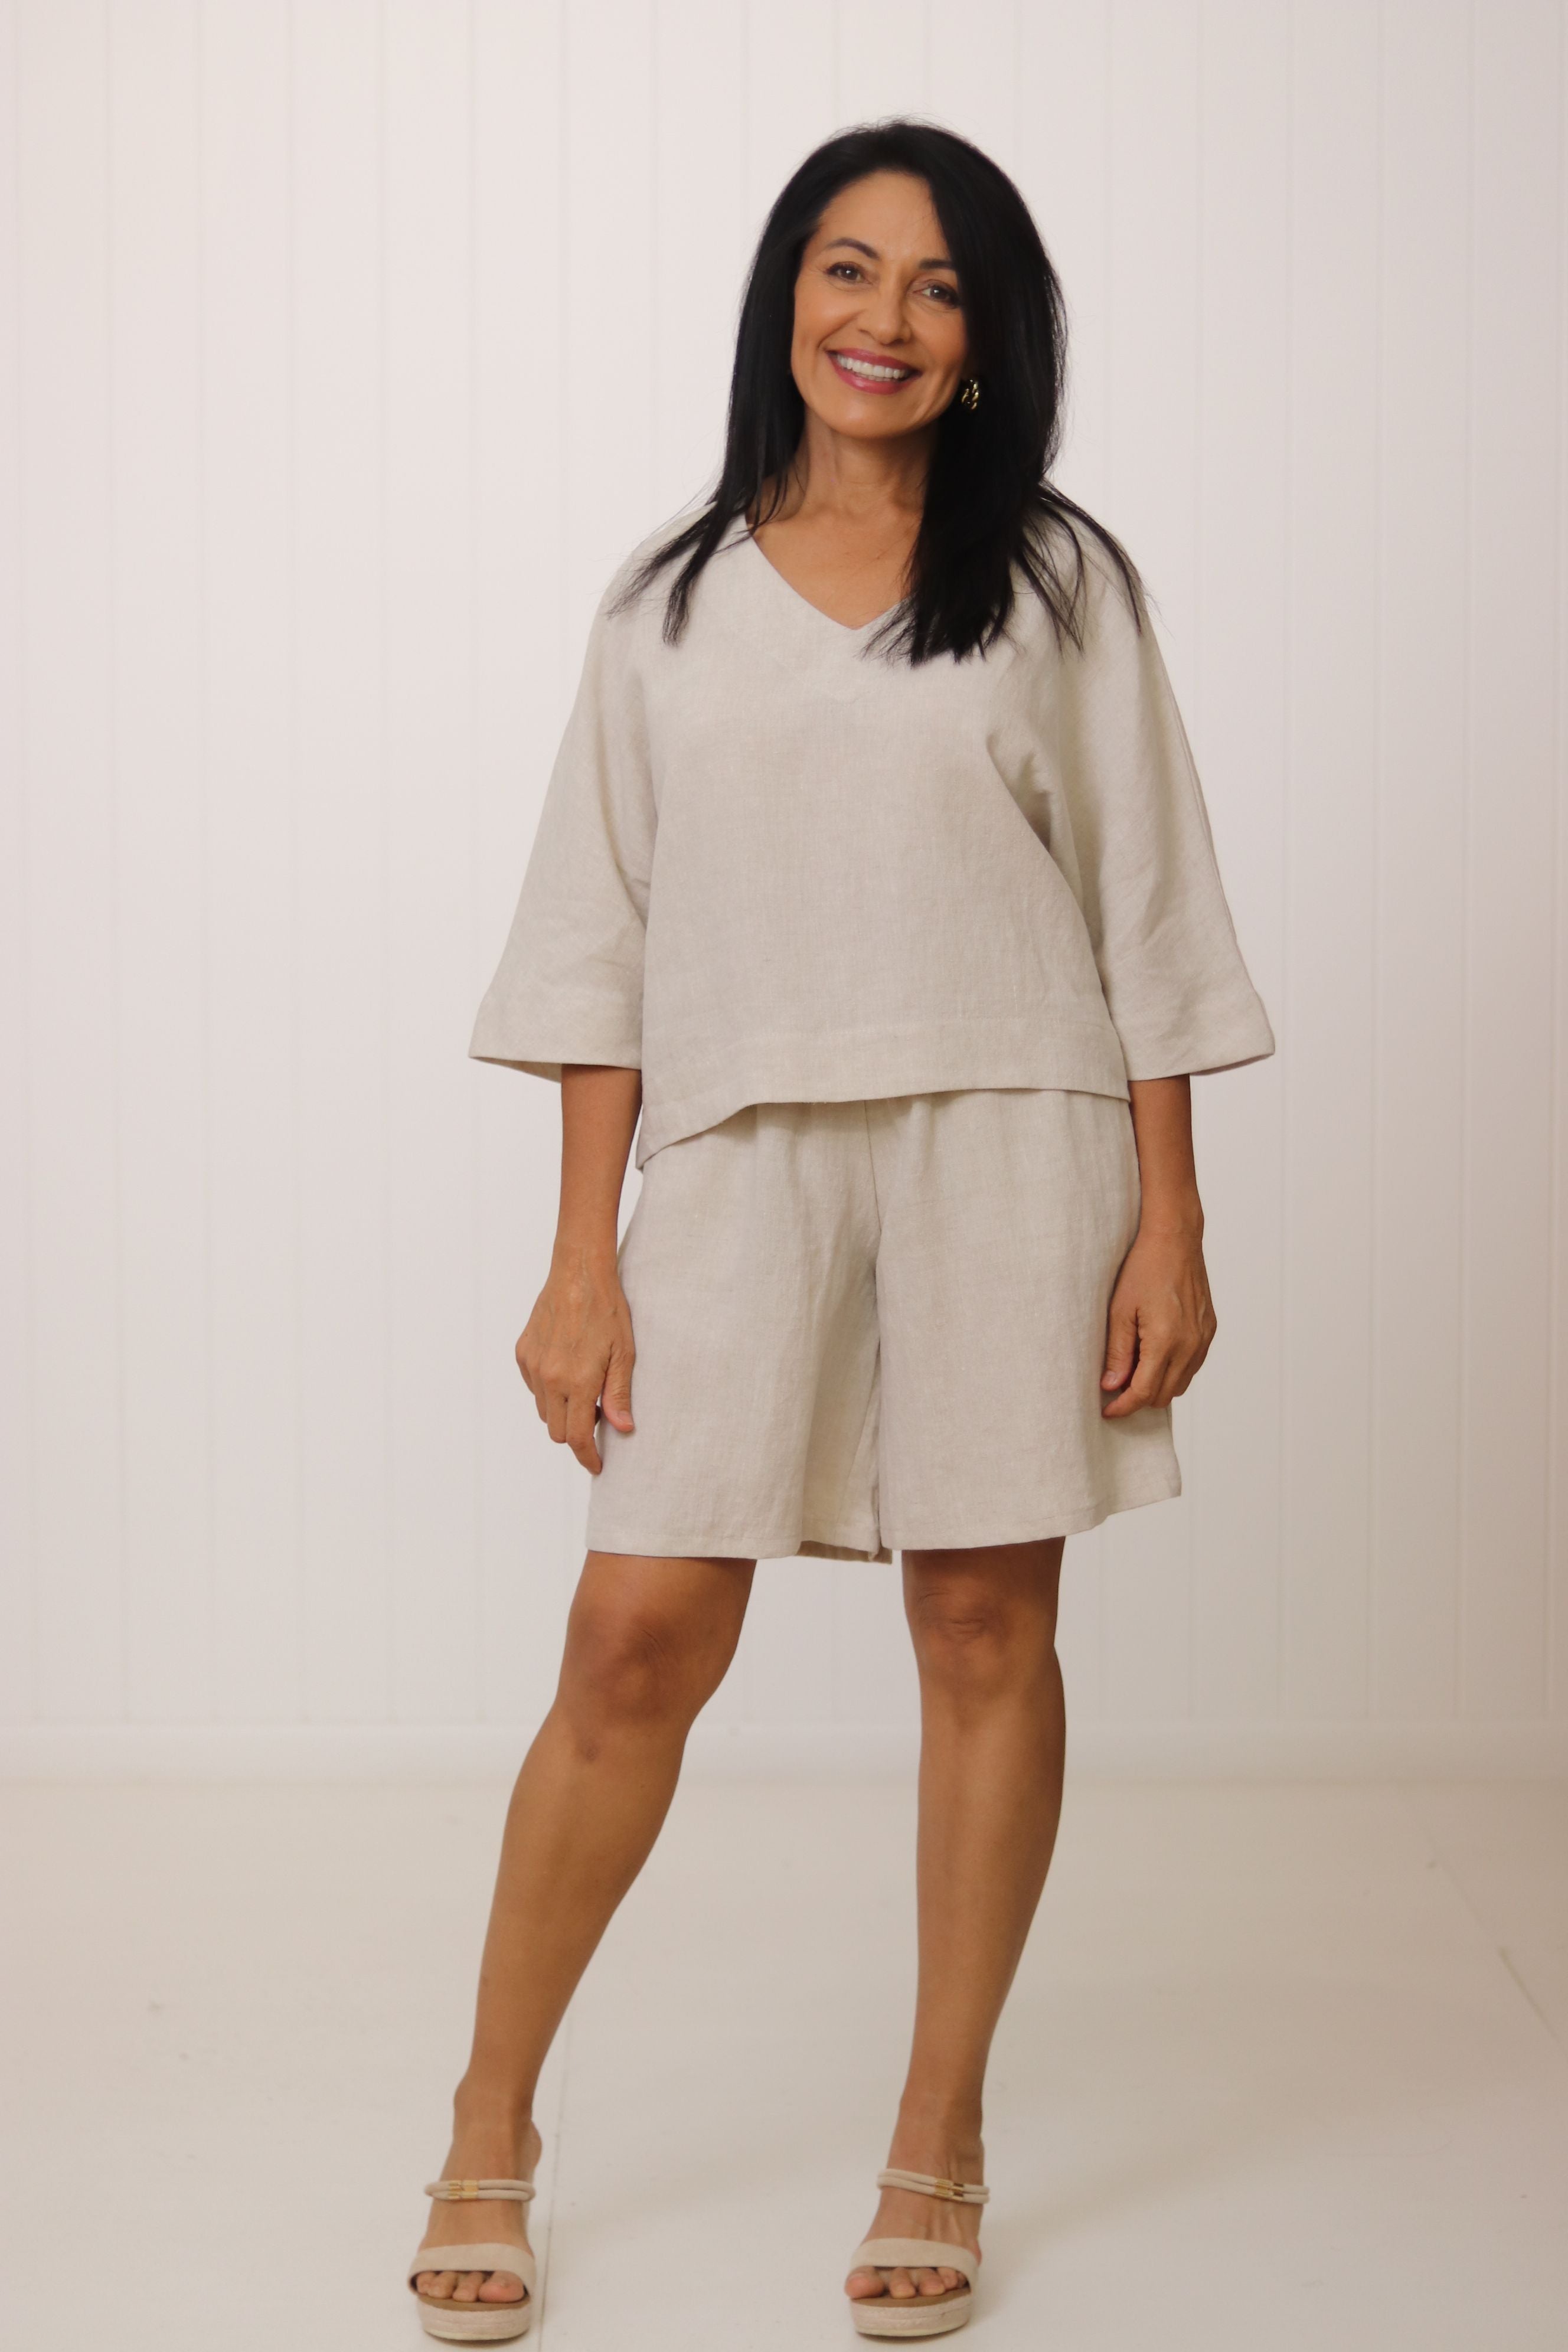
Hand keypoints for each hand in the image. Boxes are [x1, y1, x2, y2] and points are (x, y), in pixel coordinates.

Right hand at [515, 1242, 635, 1472]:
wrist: (579, 1273)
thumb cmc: (607, 1310)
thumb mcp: (624, 1353)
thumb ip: (619, 1394)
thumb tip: (622, 1429)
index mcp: (577, 1381)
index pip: (577, 1437)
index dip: (587, 1456)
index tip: (597, 1465)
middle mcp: (549, 1377)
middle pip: (557, 1431)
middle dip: (576, 1433)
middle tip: (599, 1414)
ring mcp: (532, 1365)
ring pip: (543, 1411)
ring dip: (562, 1411)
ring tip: (584, 1388)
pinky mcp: (522, 1353)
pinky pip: (533, 1387)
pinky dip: (548, 1389)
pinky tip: (566, 1369)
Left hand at [1100, 1223, 1215, 1417]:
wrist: (1175, 1239)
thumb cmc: (1144, 1269)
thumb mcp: (1120, 1310)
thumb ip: (1117, 1352)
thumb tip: (1112, 1386)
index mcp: (1165, 1341)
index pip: (1144, 1392)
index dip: (1123, 1407)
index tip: (1107, 1410)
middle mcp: (1190, 1345)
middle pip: (1164, 1395)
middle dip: (1138, 1399)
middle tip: (1116, 1387)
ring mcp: (1203, 1339)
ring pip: (1180, 1385)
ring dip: (1157, 1386)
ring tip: (1133, 1369)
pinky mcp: (1209, 1331)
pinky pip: (1192, 1367)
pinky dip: (1173, 1371)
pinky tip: (1154, 1355)